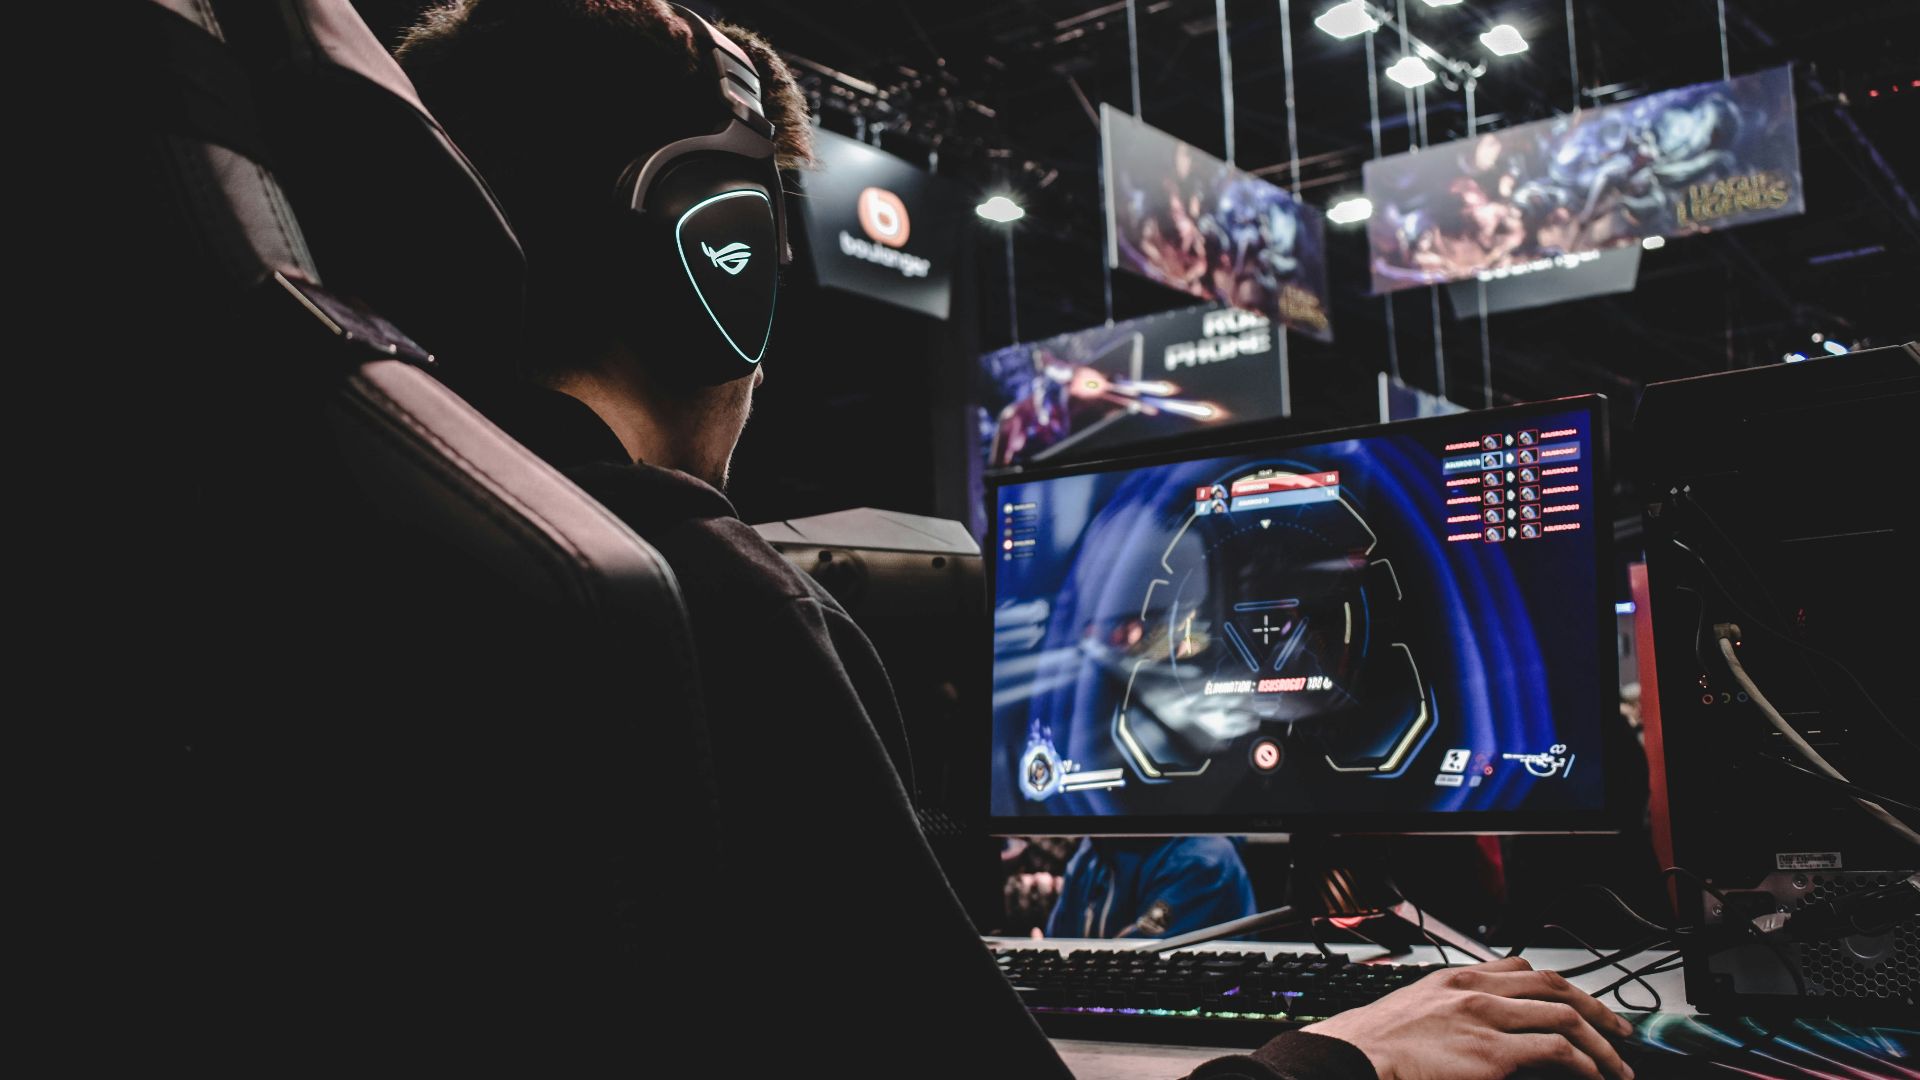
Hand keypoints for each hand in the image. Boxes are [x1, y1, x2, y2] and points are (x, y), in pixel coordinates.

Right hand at [1301, 956, 1633, 1079]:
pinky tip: (1593, 1075)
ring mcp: (1486, 1019)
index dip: (1561, 985)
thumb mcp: (1414, 1007)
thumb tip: (1479, 1024)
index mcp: (1456, 978)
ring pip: (1566, 1016)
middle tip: (1618, 1030)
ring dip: (1601, 1043)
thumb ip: (1451, 1006)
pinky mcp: (1493, 1055)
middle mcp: (1477, 990)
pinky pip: (1557, 1051)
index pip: (1522, 967)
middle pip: (1554, 987)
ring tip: (1617, 1064)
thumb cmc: (1376, 1044)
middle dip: (1595, 1009)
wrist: (1353, 1059)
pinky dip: (1584, 1063)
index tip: (1579, 1002)